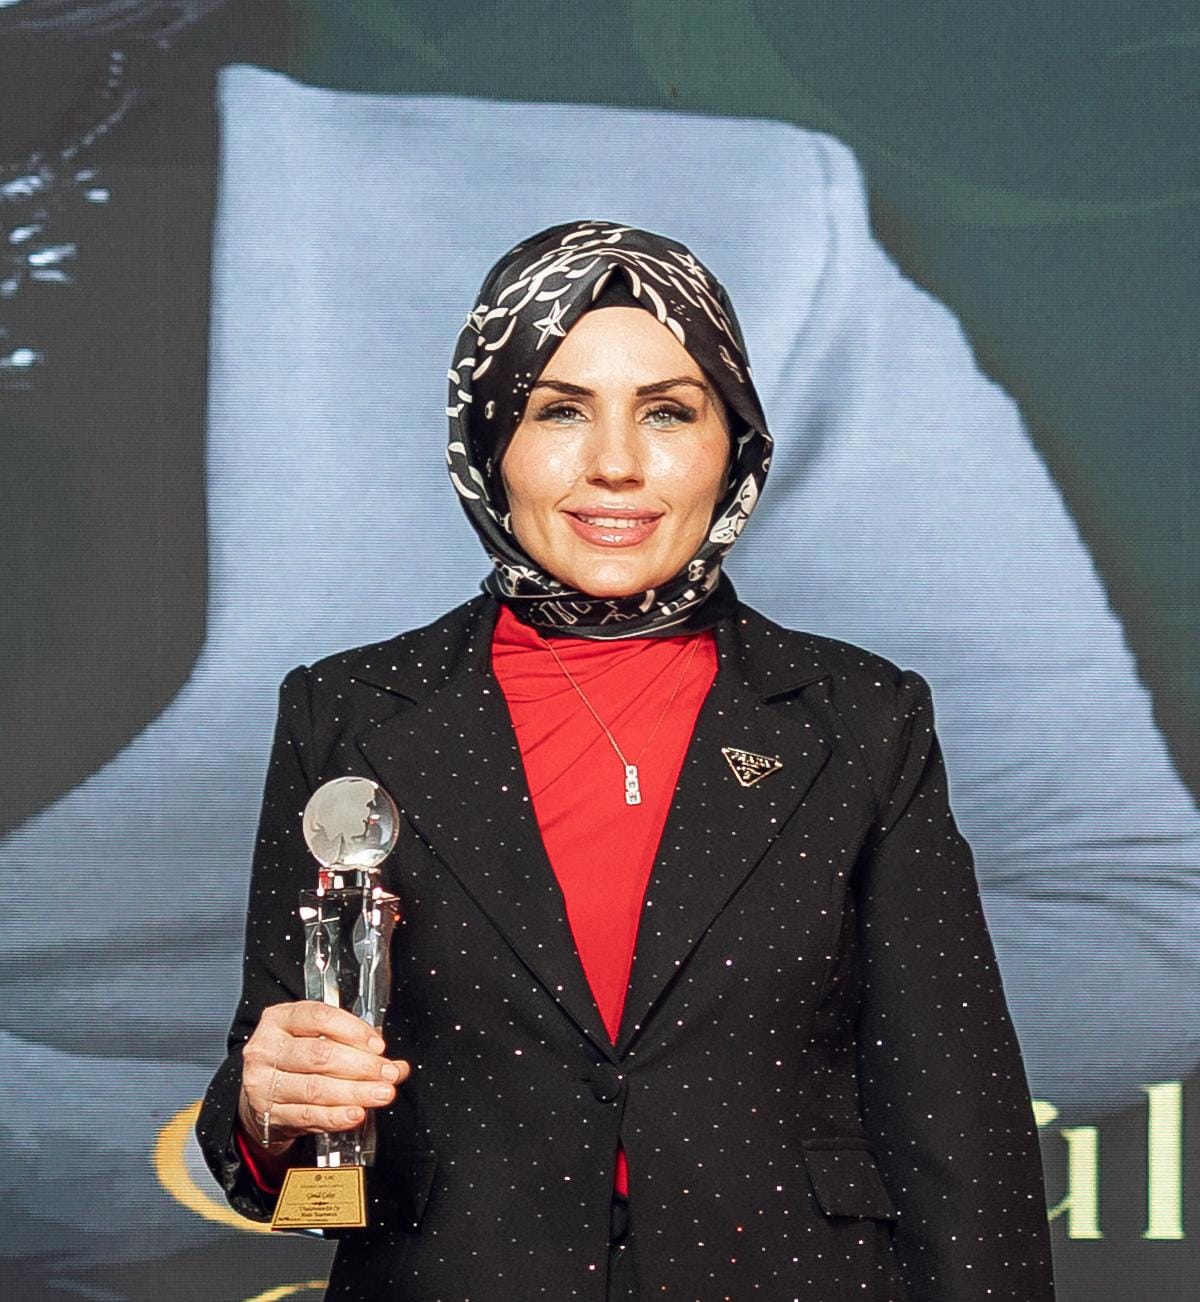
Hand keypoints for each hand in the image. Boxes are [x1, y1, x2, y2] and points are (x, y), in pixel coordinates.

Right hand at [238, 1000, 409, 1154]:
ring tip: (381, 1094)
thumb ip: (356, 1047)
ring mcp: (263, 1082)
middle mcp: (266, 1048)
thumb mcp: (318, 1039)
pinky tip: (356, 1114)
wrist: (261, 1093)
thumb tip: (397, 1066)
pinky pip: (307, 1115)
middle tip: (388, 1074)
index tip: (379, 1046)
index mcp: (280, 1019)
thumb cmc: (295, 1060)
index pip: (319, 1017)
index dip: (353, 1031)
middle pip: (320, 1055)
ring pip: (315, 1088)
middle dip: (362, 1065)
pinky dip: (336, 1117)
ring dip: (355, 1093)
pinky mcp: (267, 1114)